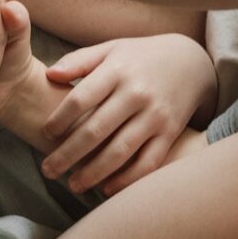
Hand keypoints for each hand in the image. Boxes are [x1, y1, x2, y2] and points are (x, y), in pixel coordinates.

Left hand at [38, 33, 216, 194]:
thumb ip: (79, 61)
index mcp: (117, 69)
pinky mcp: (170, 132)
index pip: (81, 98)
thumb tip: (49, 75)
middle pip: (96, 129)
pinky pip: (148, 162)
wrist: (192, 62)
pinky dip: (127, 180)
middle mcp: (136, 93)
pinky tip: (106, 189)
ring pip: (120, 151)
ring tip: (72, 185)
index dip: (60, 119)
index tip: (45, 134)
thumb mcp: (111, 49)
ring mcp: (155, 115)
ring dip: (93, 172)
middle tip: (48, 170)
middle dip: (68, 154)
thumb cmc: (141, 57)